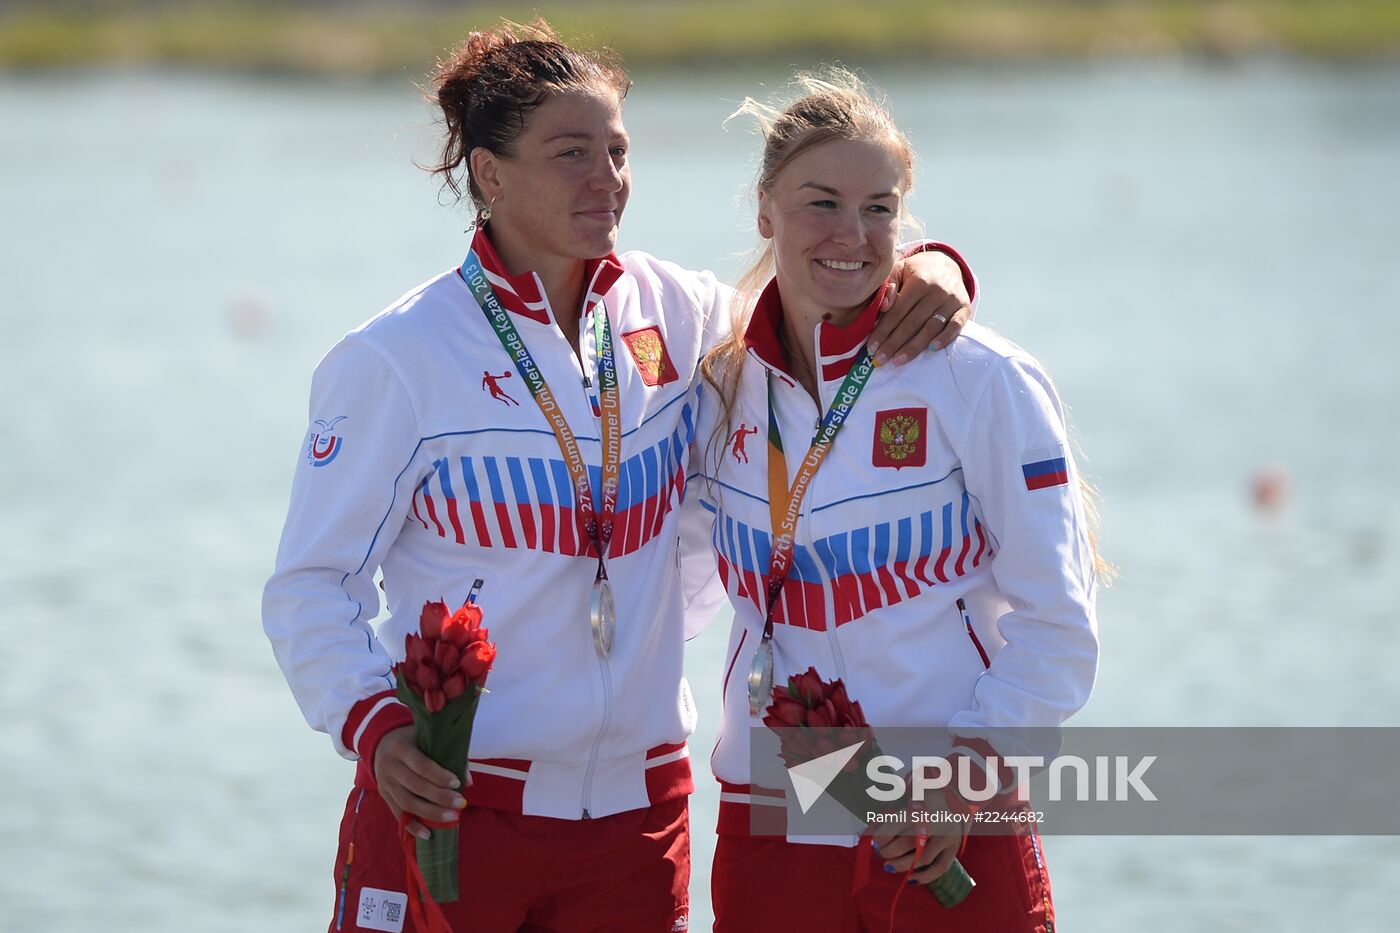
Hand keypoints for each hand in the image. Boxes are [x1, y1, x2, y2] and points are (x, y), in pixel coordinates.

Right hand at [373, 726, 469, 839]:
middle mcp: (389, 766)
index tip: (457, 783)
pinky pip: (398, 814)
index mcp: (400, 748)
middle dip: (440, 797)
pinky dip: (412, 826)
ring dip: (430, 813)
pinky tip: (428, 834)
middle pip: (416, 786)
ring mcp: (384, 783)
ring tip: (451, 818)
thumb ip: (447, 754)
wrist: (381, 743)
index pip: (421, 765)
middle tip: (460, 804)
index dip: (439, 776)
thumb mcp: (426, 737)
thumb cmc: (412, 739)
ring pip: (407, 803)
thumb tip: (468, 781)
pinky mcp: (384, 796)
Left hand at [870, 250, 971, 364]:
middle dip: (893, 343)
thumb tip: (884, 307)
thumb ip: (890, 285)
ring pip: (931, 328)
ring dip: (913, 347)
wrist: (947, 264)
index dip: (883, 330)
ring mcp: (952, 301)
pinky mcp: (964, 309)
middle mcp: (937, 291)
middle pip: (912, 323)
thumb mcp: (900, 269)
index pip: (897, 311)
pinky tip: (931, 349)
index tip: (871, 347)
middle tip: (879, 360)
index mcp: (919, 281)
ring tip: (897, 361)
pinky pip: (955, 326)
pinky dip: (945, 338)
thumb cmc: (917, 271)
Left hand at [871, 794, 966, 884]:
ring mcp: (947, 836)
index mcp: (921, 805)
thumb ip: (886, 818)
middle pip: (909, 842)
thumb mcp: (905, 801)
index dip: (882, 836)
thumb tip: (864, 834)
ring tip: (889, 866)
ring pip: (923, 857)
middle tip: (882, 853)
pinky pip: (939, 868)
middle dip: (890, 851)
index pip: (897, 823)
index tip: (876, 840)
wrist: (954, 801)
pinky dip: (924, 877)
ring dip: (902, 865)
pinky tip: (910, 879)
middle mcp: (936, 821)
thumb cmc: (923, 802)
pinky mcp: (954, 849)